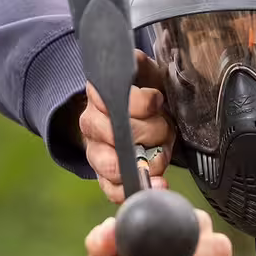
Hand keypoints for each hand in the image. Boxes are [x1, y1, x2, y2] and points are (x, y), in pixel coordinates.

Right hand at [82, 50, 175, 204]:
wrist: (140, 118)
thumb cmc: (145, 94)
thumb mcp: (145, 72)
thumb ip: (140, 65)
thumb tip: (140, 69)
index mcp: (98, 96)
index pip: (118, 101)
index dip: (145, 104)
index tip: (157, 100)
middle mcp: (91, 124)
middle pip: (120, 135)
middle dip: (152, 132)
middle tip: (165, 127)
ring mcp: (96, 153)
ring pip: (115, 165)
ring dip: (149, 162)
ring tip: (163, 152)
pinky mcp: (105, 178)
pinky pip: (114, 190)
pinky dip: (136, 190)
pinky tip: (156, 185)